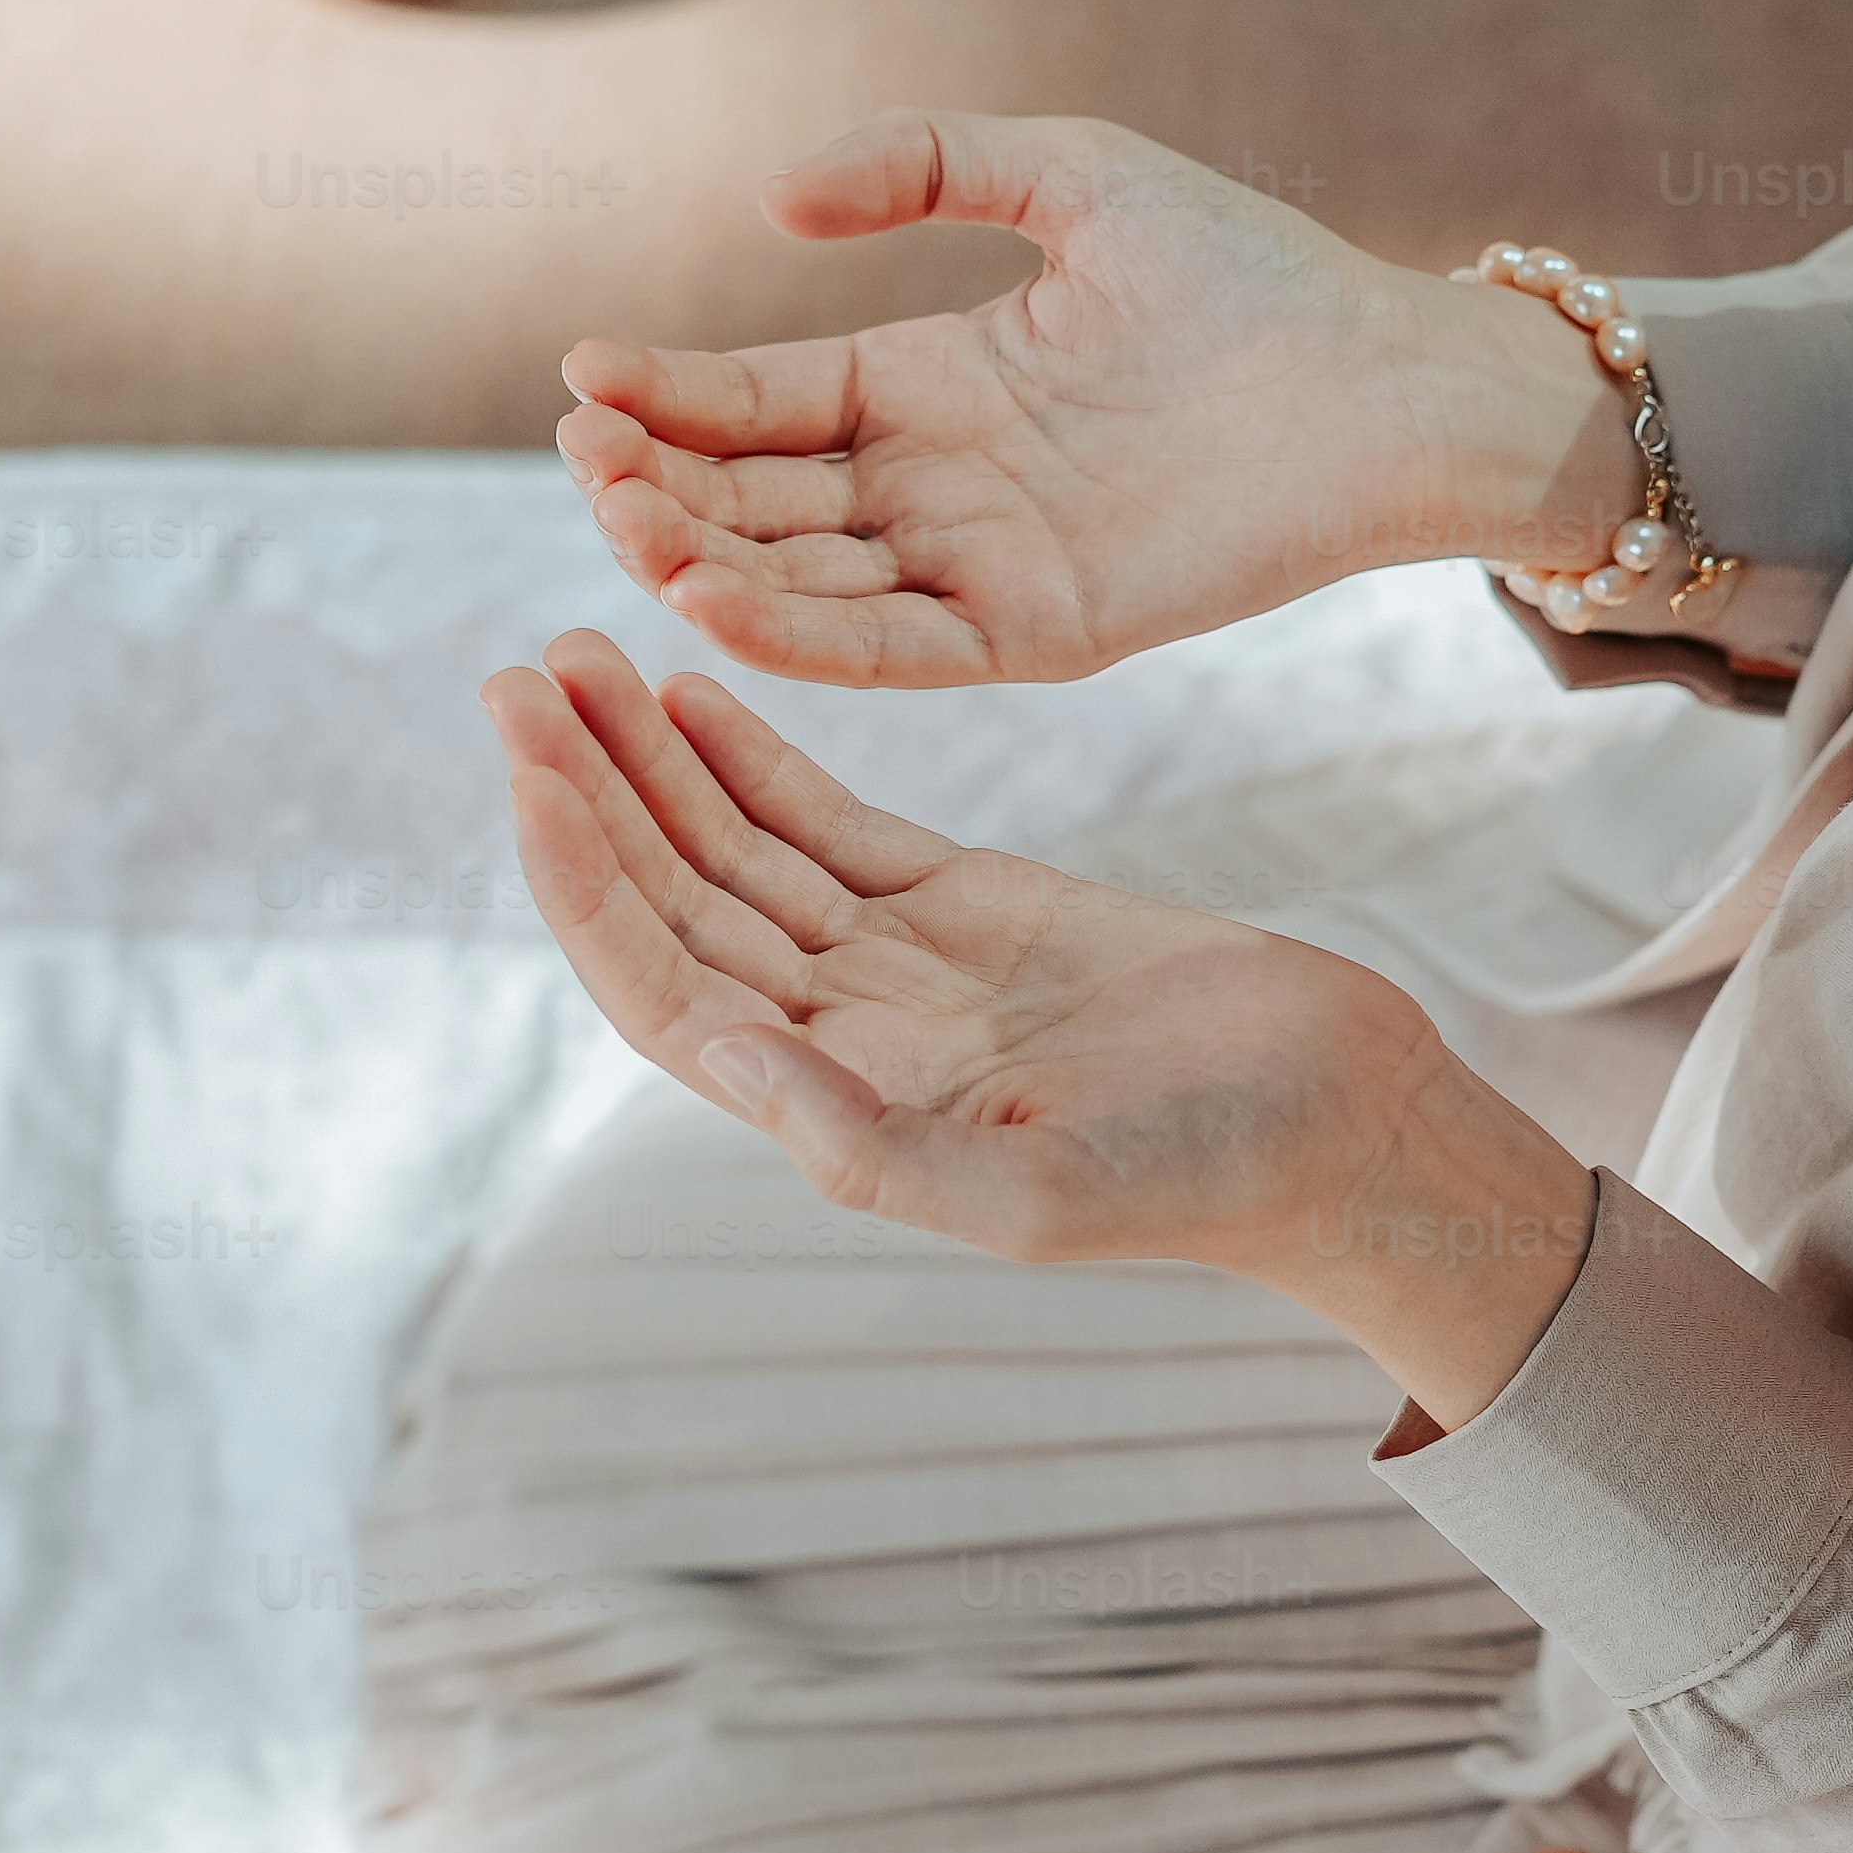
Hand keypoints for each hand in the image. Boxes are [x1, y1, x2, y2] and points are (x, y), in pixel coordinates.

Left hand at [482, 629, 1597, 1420]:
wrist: (1340, 1122)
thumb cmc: (1211, 1177)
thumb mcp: (1038, 1194)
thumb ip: (871, 1147)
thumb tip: (720, 1056)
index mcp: (838, 1108)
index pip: (663, 988)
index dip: (586, 886)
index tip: (529, 774)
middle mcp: (841, 1036)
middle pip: (673, 903)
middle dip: (587, 794)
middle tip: (513, 678)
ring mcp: (898, 965)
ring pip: (732, 849)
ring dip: (647, 760)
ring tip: (571, 658)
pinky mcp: (963, 900)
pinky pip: (823, 821)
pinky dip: (749, 753)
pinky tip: (685, 683)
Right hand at [553, 113, 1633, 686]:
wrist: (1387, 378)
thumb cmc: (1251, 272)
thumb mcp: (1069, 177)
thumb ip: (926, 163)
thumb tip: (777, 199)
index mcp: (926, 385)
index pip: (759, 401)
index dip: (670, 391)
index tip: (580, 373)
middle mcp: (934, 488)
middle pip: (756, 500)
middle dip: (658, 483)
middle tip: (582, 455)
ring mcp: (980, 567)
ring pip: (804, 581)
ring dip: (703, 558)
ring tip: (619, 517)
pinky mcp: (1039, 632)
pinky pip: (897, 650)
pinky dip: (803, 635)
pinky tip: (717, 598)